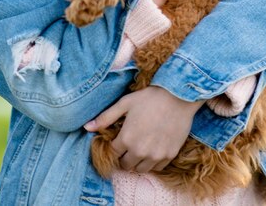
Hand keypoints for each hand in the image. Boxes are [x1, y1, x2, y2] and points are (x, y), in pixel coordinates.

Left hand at [84, 86, 203, 172]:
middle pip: (125, 165)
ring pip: (140, 169)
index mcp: (127, 138)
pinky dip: (152, 162)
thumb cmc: (150, 97)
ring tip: (140, 148)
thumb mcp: (125, 103)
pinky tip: (152, 149)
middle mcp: (140, 151)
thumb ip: (106, 117)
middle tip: (128, 145)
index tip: (117, 140)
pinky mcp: (169, 155)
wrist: (178, 96)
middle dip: (124, 157)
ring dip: (137, 162)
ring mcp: (156, 155)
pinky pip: (156, 167)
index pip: (113, 153)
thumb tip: (87, 127)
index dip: (113, 146)